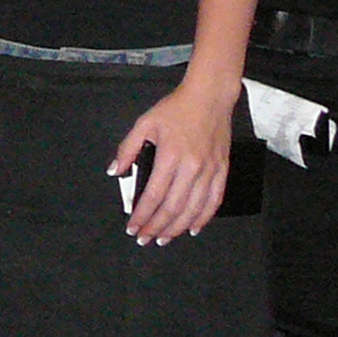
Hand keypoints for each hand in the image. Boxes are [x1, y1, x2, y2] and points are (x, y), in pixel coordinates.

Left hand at [115, 78, 233, 244]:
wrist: (209, 97)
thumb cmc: (175, 109)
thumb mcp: (144, 123)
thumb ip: (127, 149)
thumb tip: (114, 171)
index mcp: (170, 156)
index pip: (154, 195)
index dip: (142, 215)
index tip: (132, 227)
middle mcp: (192, 167)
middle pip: (173, 207)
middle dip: (157, 227)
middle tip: (144, 238)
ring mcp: (210, 170)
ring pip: (194, 209)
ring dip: (177, 228)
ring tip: (163, 239)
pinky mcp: (223, 170)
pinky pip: (214, 201)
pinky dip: (204, 218)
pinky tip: (193, 228)